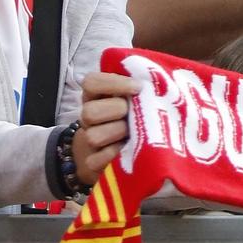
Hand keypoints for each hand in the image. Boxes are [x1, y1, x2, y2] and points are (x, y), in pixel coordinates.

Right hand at [72, 70, 139, 187]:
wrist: (117, 146)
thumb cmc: (132, 113)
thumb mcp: (133, 95)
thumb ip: (137, 85)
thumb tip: (154, 80)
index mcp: (95, 94)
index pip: (92, 82)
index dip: (114, 83)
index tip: (138, 87)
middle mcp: (88, 115)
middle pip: (89, 112)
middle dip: (117, 111)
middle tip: (134, 112)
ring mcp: (88, 139)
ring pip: (93, 137)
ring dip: (117, 133)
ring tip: (132, 131)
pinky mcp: (92, 162)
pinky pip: (96, 160)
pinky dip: (114, 155)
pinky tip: (127, 148)